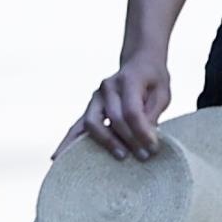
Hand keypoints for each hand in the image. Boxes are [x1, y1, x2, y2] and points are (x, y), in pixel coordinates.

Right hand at [55, 57, 171, 161]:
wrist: (139, 63)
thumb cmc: (152, 79)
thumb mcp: (161, 93)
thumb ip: (153, 114)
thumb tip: (145, 139)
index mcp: (128, 79)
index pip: (131, 110)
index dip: (141, 131)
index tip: (153, 147)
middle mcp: (108, 87)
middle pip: (114, 118)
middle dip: (129, 140)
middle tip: (143, 155)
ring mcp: (95, 98)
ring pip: (92, 123)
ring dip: (106, 142)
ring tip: (121, 157)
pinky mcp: (90, 108)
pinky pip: (77, 126)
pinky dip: (70, 142)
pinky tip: (60, 158)